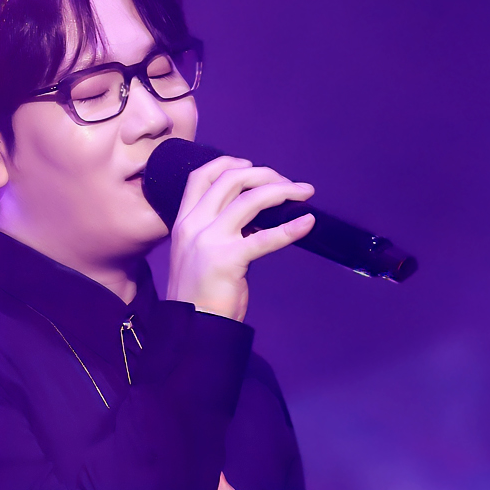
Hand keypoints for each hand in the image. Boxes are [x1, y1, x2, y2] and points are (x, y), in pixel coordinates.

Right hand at [162, 155, 315, 321]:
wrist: (191, 327)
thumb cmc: (199, 294)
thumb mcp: (198, 253)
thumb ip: (218, 231)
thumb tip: (255, 217)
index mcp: (183, 222)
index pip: (201, 177)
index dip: (227, 163)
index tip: (251, 165)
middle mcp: (193, 225)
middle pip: (230, 180)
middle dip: (264, 174)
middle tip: (288, 183)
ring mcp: (209, 241)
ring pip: (250, 200)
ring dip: (282, 191)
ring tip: (304, 193)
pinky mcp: (227, 259)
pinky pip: (265, 238)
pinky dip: (290, 228)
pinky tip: (307, 224)